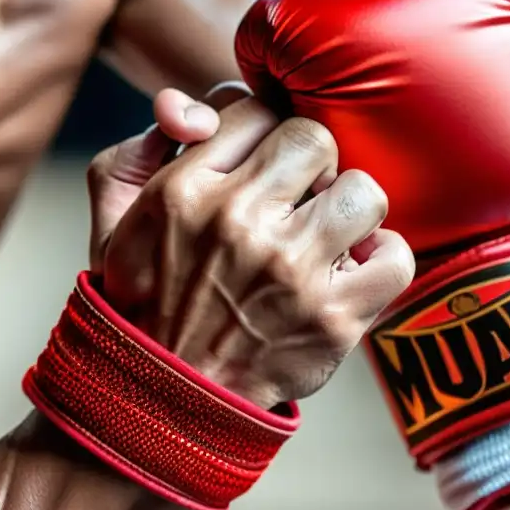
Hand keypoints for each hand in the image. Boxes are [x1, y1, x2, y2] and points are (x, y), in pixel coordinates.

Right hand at [102, 98, 415, 407]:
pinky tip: (351, 268)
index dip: (261, 132)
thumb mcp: (113, 214)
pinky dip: (381, 258)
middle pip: (315, 138)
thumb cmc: (145, 299)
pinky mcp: (334, 319)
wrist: (165, 402)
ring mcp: (291, 272)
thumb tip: (192, 106)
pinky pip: (395, 256)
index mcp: (183, 192)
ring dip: (347, 210)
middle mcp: (238, 224)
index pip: (254, 109)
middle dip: (307, 164)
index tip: (259, 164)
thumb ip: (146, 143)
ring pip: (363, 191)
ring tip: (323, 235)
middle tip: (292, 199)